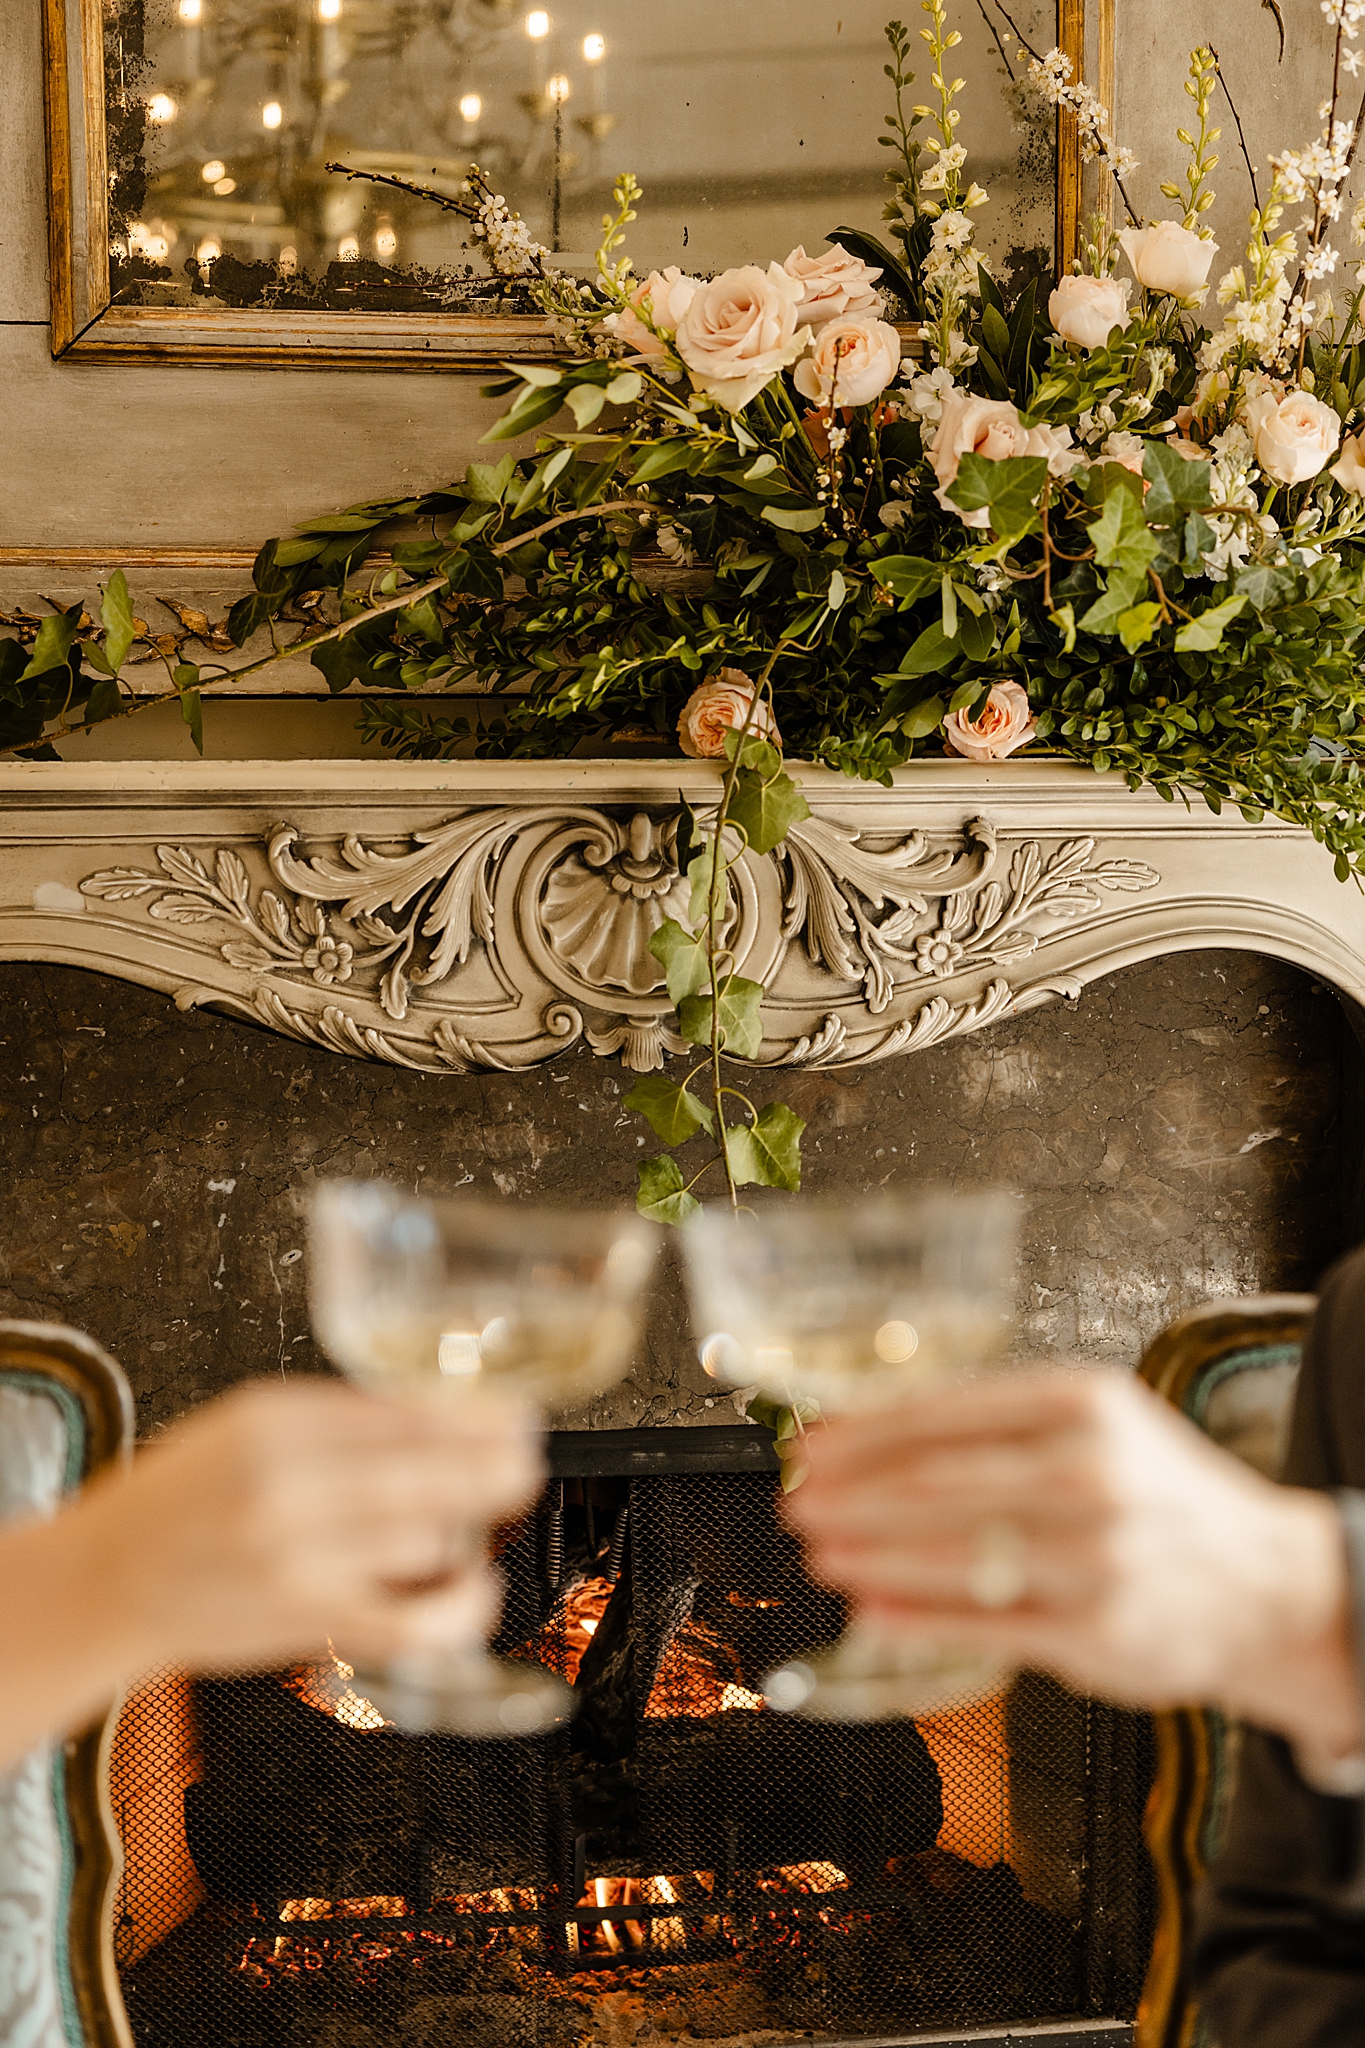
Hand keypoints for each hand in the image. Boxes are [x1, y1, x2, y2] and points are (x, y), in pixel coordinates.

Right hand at [93, 1379, 541, 1670]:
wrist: (105, 1582)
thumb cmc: (183, 1499)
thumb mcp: (251, 1422)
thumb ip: (344, 1417)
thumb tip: (449, 1415)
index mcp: (276, 1421)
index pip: (402, 1412)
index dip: (475, 1418)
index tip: (518, 1418)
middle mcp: (287, 1485)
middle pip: (426, 1470)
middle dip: (495, 1466)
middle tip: (525, 1461)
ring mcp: (298, 1559)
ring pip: (427, 1535)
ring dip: (460, 1531)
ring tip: (464, 1524)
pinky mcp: (307, 1622)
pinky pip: (412, 1620)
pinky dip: (459, 1608)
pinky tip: (476, 1590)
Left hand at [787, 1368, 1362, 1761]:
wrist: (1270, 1582)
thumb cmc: (1159, 1494)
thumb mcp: (1094, 1423)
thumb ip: (995, 1425)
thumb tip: (871, 1435)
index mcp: (1082, 1402)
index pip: (944, 1414)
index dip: (862, 1434)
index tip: (810, 1447)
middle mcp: (1090, 1473)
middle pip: (935, 1484)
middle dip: (848, 1496)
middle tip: (795, 1501)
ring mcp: (1095, 1557)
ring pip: (951, 1555)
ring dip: (867, 1555)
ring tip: (818, 1552)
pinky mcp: (1096, 1633)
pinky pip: (983, 1624)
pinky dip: (914, 1616)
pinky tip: (870, 1608)